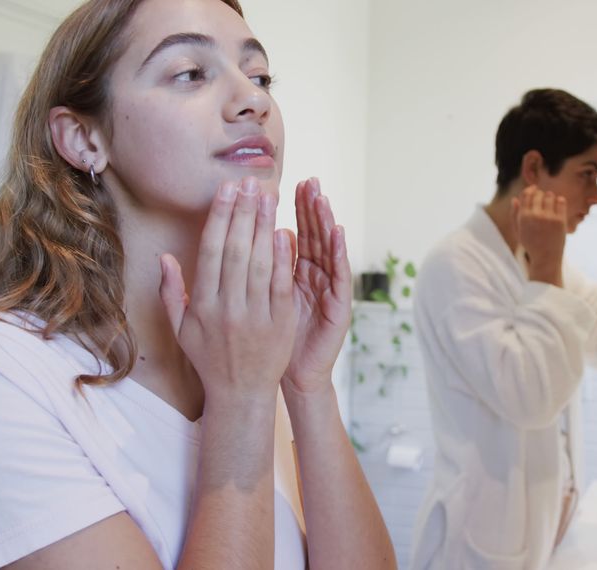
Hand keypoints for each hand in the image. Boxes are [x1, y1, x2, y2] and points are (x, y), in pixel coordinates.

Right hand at [158, 177, 296, 401]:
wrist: (240, 393)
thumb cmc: (209, 357)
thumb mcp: (181, 329)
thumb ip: (171, 292)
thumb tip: (164, 257)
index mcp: (203, 306)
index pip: (211, 252)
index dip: (219, 218)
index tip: (226, 190)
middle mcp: (227, 309)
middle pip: (235, 251)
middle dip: (243, 213)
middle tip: (250, 182)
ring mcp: (255, 317)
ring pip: (259, 263)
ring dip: (264, 226)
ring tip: (268, 197)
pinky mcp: (280, 324)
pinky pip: (280, 285)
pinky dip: (281, 258)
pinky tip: (284, 232)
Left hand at [281, 178, 352, 394]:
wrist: (293, 374)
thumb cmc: (275, 338)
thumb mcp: (265, 297)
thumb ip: (265, 267)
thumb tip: (256, 233)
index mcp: (296, 271)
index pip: (296, 232)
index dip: (294, 209)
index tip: (290, 183)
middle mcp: (316, 276)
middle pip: (315, 235)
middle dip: (312, 207)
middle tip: (309, 180)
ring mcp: (329, 290)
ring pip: (329, 250)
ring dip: (327, 222)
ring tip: (323, 198)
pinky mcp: (339, 306)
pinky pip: (339, 276)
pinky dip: (338, 253)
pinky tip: (337, 233)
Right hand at [512, 185, 565, 286]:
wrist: (546, 258)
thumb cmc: (531, 245)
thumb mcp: (518, 231)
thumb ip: (514, 215)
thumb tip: (514, 199)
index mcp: (523, 217)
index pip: (526, 194)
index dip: (531, 189)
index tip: (535, 189)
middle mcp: (535, 215)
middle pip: (538, 194)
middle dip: (540, 194)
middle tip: (543, 199)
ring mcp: (548, 217)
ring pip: (550, 196)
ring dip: (550, 197)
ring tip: (550, 202)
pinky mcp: (560, 220)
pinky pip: (561, 201)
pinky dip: (560, 200)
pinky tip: (558, 204)